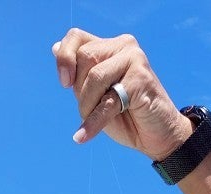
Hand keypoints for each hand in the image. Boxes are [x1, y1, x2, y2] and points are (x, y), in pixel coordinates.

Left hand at [52, 29, 192, 157]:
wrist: (156, 138)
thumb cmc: (126, 117)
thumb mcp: (95, 95)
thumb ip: (78, 74)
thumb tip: (54, 48)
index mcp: (111, 46)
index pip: (76, 37)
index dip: (65, 58)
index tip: (64, 83)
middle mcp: (123, 46)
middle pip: (84, 58)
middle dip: (79, 91)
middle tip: (88, 111)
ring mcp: (134, 59)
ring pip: (94, 76)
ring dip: (88, 106)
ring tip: (92, 123)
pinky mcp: (141, 77)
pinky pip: (108, 100)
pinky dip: (94, 122)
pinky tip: (84, 136)